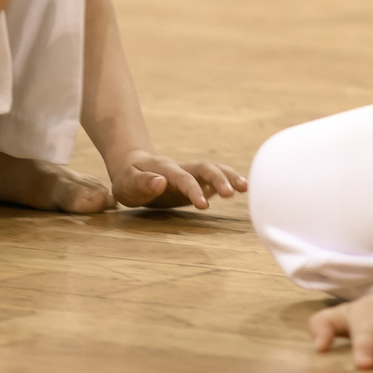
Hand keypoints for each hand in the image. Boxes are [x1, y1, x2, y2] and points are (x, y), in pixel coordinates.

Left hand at [107, 150, 246, 209]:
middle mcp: (181, 167)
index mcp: (164, 168)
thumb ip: (142, 182)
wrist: (134, 166)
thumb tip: (161, 182)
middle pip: (204, 167)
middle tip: (232, 193)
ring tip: (245, 187)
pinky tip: (242, 188)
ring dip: (229, 176)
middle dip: (219, 178)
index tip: (203, 205)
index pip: (182, 177)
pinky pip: (214, 178)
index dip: (193, 189)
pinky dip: (229, 181)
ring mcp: (190, 173)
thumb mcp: (127, 183)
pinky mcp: (196, 180)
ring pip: (213, 170)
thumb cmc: (128, 177)